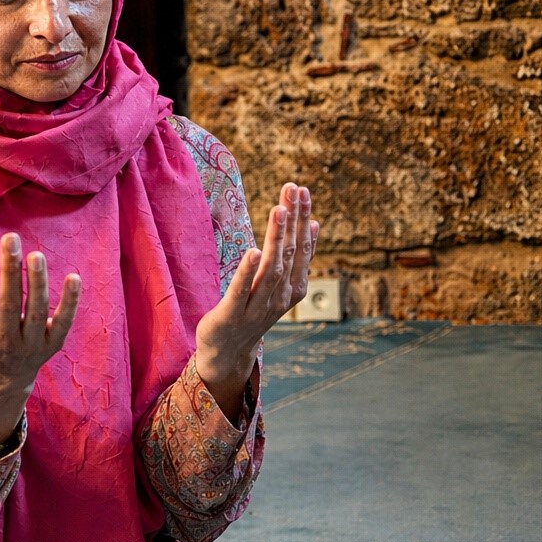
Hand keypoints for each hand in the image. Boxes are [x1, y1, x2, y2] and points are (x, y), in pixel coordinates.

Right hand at [0, 233, 80, 457]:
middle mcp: (3, 342)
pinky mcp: (51, 346)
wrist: (1, 381)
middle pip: (9, 305)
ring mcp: (29, 346)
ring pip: (36, 312)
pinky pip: (63, 324)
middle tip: (10, 238)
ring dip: (37, 282)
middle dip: (9, 271)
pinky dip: (70, 303)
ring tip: (34, 253)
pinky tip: (74, 277)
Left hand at [195, 183, 319, 416]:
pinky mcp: (232, 315)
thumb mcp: (277, 284)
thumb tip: (313, 224)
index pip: (302, 248)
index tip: (301, 190)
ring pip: (271, 269)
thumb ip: (294, 258)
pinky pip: (241, 291)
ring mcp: (257, 308)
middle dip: (293, 220)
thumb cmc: (251, 311)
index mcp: (292, 288)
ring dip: (277, 238)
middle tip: (294, 189)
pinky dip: (248, 273)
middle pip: (290, 253)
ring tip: (279, 210)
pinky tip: (253, 252)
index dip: (302, 219)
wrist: (227, 352)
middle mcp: (279, 297)